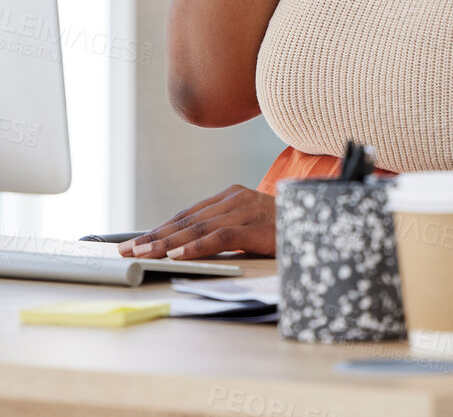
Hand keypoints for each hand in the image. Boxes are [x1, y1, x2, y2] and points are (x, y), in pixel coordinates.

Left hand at [117, 184, 275, 260]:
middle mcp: (235, 198)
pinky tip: (177, 255)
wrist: (323, 222)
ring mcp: (246, 209)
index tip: (135, 242)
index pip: (188, 214)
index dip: (160, 228)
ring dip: (167, 242)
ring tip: (144, 254)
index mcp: (233, 196)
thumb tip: (191, 247)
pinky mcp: (255, 225)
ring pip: (197, 227)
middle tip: (128, 250)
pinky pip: (219, 236)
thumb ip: (227, 229)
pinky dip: (196, 246)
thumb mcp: (252, 227)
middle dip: (154, 236)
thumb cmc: (286, 230)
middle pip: (186, 219)